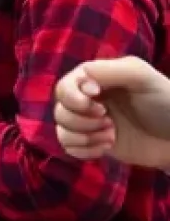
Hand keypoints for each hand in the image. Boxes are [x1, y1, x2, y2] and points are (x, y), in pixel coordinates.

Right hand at [54, 58, 169, 169]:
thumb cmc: (164, 102)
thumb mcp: (141, 76)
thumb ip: (108, 70)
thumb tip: (81, 81)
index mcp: (96, 80)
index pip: (64, 85)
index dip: (73, 96)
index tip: (97, 103)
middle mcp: (88, 100)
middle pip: (60, 108)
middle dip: (80, 118)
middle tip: (107, 121)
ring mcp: (90, 123)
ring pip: (62, 128)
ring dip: (84, 135)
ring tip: (110, 136)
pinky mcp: (93, 143)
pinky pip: (69, 146)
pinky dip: (83, 149)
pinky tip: (106, 148)